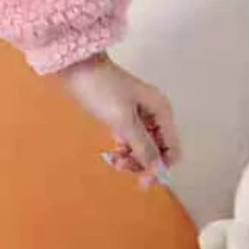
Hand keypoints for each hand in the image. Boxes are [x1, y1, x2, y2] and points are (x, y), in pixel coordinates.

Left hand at [51, 52, 181, 188]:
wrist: (76, 66)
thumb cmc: (102, 91)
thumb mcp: (124, 121)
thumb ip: (143, 146)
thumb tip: (159, 170)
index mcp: (161, 111)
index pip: (172, 148)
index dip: (161, 167)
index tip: (143, 181)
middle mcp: (155, 113)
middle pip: (158, 148)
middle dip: (143, 162)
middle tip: (121, 168)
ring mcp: (139, 113)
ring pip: (143, 145)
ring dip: (132, 156)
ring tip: (114, 161)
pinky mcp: (123, 114)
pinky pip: (130, 137)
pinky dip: (124, 147)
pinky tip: (112, 153)